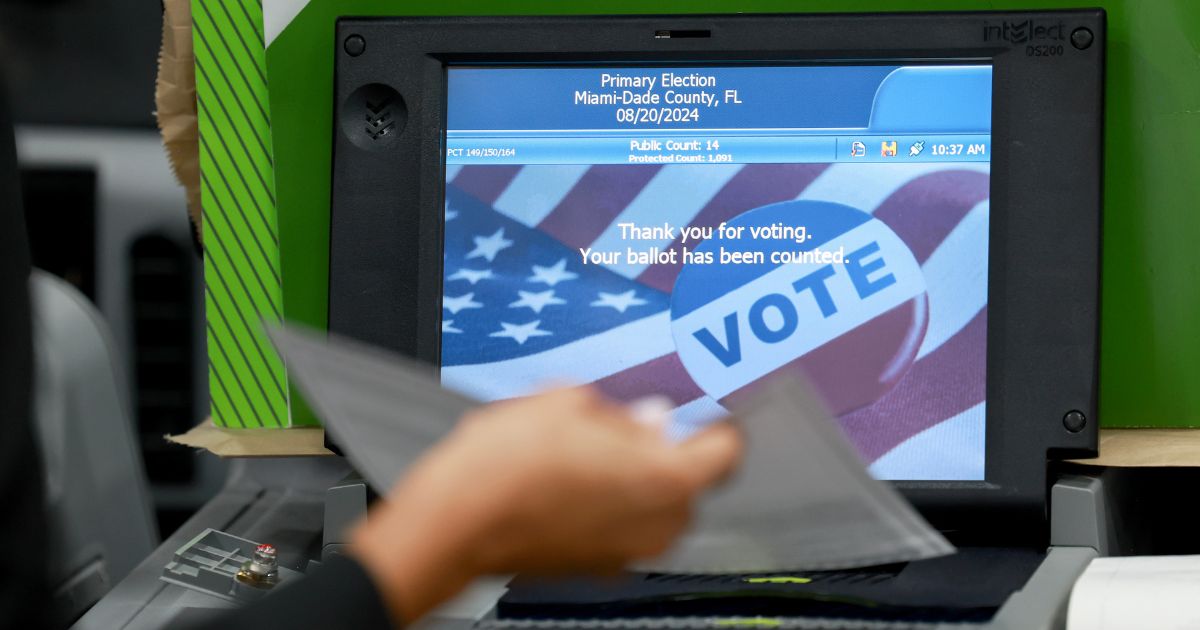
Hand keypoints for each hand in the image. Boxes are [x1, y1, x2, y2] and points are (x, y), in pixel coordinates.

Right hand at [349, 386, 741, 624]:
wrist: (453, 522)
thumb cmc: (507, 463)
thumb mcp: (569, 403)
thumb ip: (624, 411)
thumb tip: (649, 418)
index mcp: (666, 480)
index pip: (727, 451)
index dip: (716, 422)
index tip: (702, 407)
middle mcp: (658, 526)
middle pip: (689, 481)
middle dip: (667, 448)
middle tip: (629, 418)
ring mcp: (627, 553)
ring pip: (655, 506)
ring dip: (636, 476)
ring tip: (587, 446)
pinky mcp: (595, 567)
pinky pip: (622, 526)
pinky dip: (609, 502)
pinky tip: (568, 476)